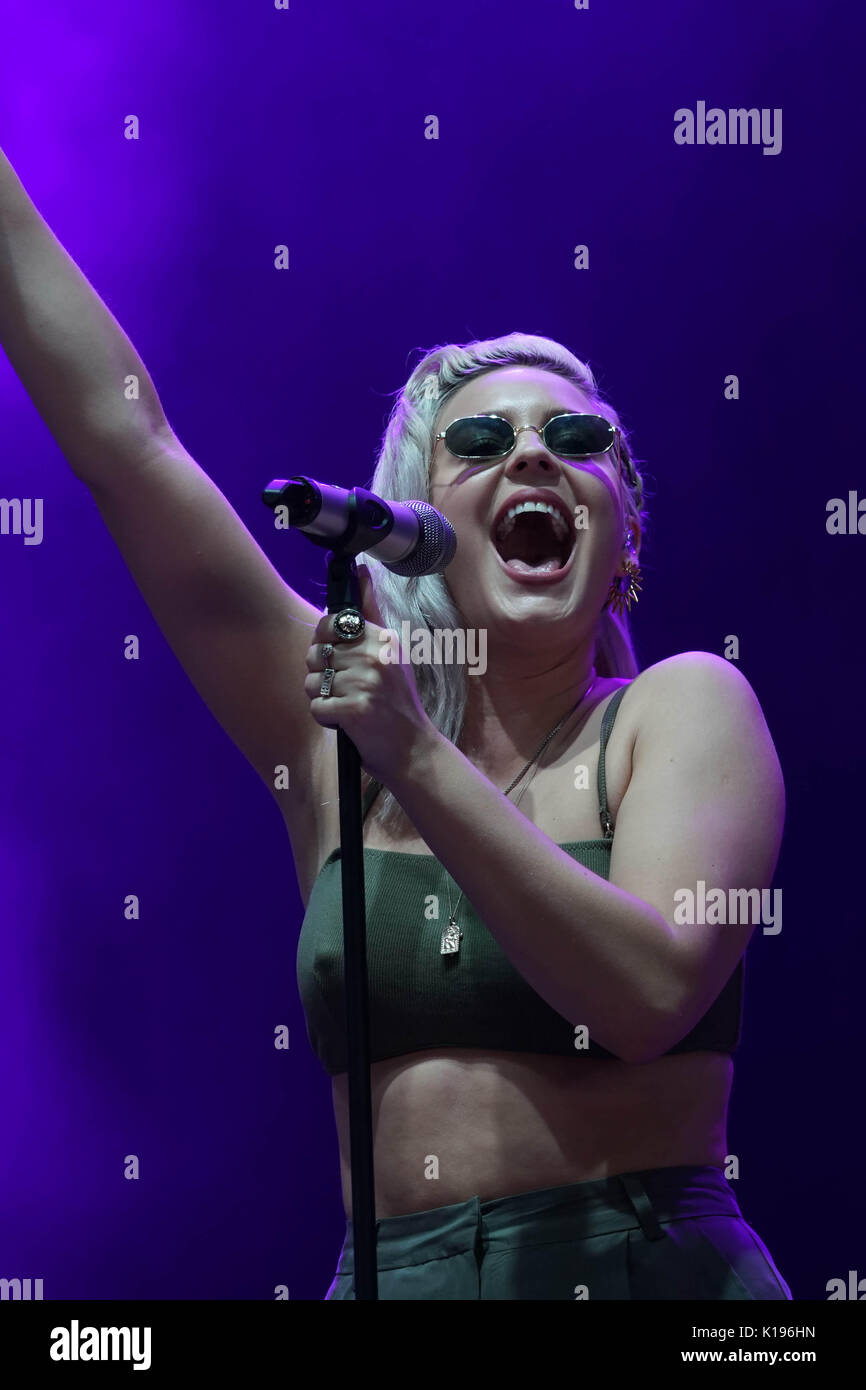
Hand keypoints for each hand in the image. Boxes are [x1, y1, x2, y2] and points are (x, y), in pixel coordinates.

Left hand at [304, 564, 437, 785]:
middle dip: (321, 674)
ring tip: (347, 705)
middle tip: (346, 688)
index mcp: (383, 638)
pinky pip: (316, 706)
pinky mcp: (354, 709)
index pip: (331, 623)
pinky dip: (325, 718)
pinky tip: (346, 721)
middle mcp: (375, 656)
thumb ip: (373, 612)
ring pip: (311, 682)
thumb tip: (362, 569)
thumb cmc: (398, 702)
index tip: (339, 658)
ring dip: (322, 698)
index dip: (325, 642)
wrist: (413, 750)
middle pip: (315, 654)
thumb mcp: (392, 652)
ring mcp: (365, 682)